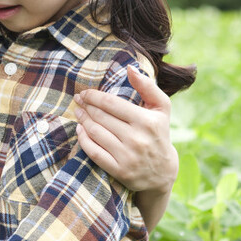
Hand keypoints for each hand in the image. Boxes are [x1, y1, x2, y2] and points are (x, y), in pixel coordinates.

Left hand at [75, 64, 178, 193]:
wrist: (162, 173)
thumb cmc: (159, 134)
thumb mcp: (162, 109)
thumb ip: (147, 86)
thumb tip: (130, 68)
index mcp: (147, 121)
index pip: (112, 104)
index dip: (94, 96)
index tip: (85, 92)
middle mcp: (137, 139)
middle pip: (101, 117)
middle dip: (86, 106)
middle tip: (78, 100)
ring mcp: (127, 156)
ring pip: (95, 133)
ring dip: (82, 120)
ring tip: (78, 112)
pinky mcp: (118, 170)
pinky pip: (93, 152)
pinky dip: (83, 139)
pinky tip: (79, 130)